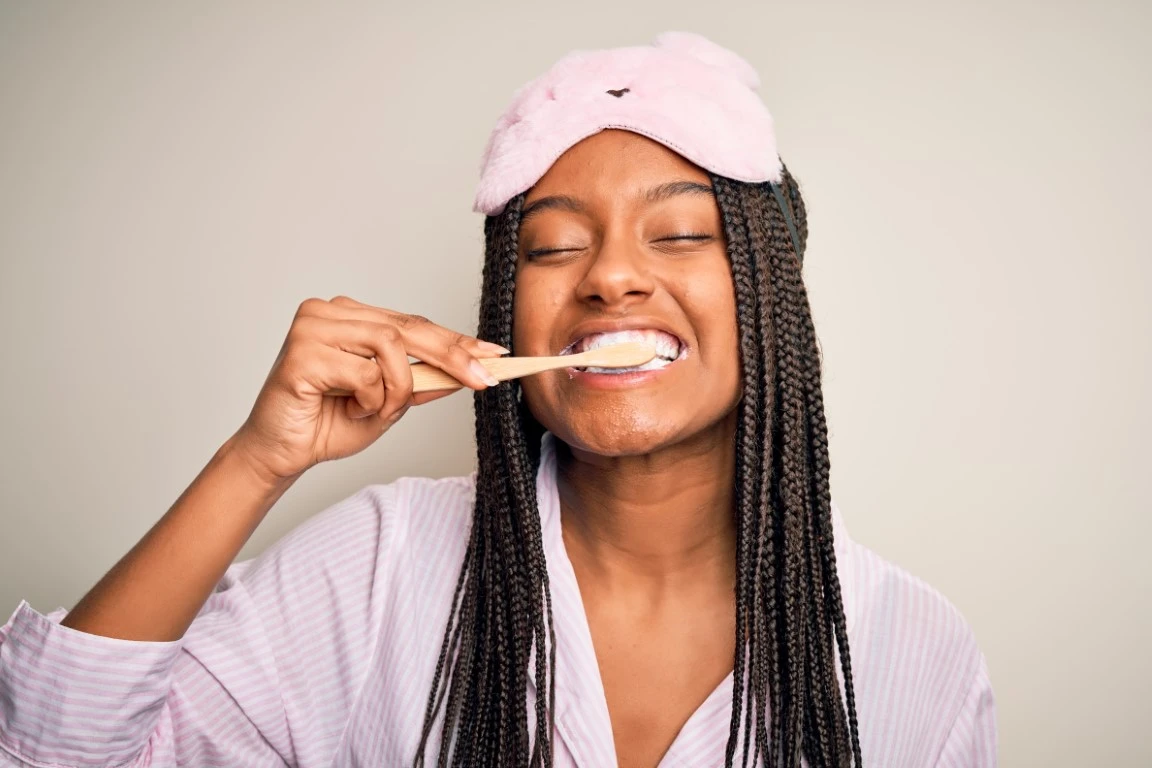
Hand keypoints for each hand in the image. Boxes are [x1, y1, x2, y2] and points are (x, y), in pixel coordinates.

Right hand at [230, 296, 506, 481]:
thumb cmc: (328, 424)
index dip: (455, 340)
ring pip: (390, 347)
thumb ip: (422, 382)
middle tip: (484, 379)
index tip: (494, 354)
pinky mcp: (302, 351)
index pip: (413, 323)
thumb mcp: (389, 404)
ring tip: (376, 410)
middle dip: (452, 356)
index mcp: (351, 316)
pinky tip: (348, 409)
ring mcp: (313, 327)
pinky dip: (369, 400)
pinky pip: (364, 373)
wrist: (281, 453)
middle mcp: (330, 312)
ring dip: (396, 389)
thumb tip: (468, 369)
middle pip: (407, 327)